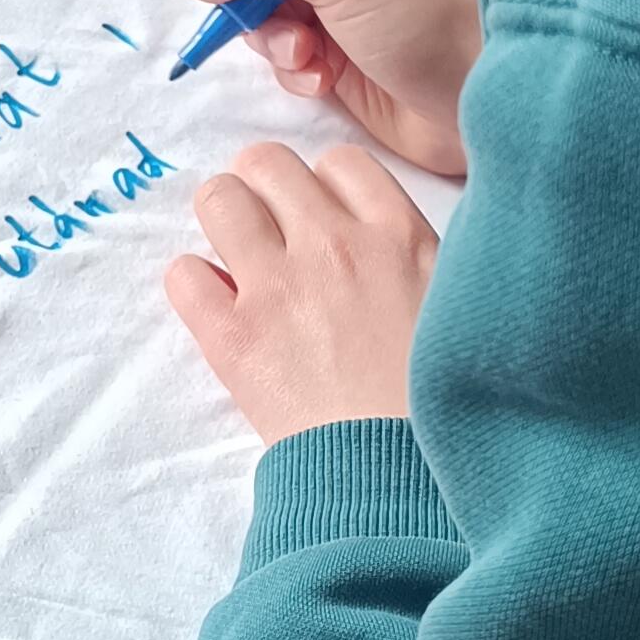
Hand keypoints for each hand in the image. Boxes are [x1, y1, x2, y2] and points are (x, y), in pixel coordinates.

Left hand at [165, 140, 439, 441]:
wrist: (405, 479)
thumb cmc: (440, 403)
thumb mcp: (457, 307)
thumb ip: (421, 259)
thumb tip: (389, 242)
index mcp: (397, 234)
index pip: (339, 161)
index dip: (324, 187)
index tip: (323, 220)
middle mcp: (334, 245)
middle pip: (268, 164)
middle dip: (262, 190)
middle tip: (270, 233)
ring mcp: (278, 287)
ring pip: (218, 200)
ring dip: (222, 223)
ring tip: (237, 261)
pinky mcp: (233, 338)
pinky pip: (183, 275)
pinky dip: (194, 286)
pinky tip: (219, 310)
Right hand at [182, 0, 480, 174]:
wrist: (481, 101)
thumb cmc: (423, 16)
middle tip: (272, 19)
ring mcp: (336, 0)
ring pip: (259, 7)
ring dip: (273, 37)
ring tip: (310, 57)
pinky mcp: (336, 53)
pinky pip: (282, 52)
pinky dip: (294, 68)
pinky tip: (324, 81)